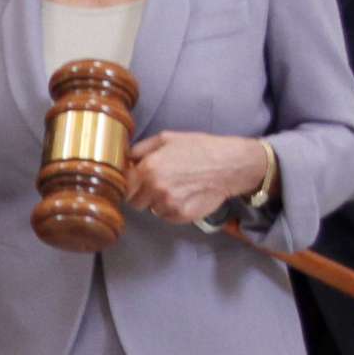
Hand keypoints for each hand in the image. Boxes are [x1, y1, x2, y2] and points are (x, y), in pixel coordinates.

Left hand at [127, 132, 269, 226]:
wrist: (229, 164)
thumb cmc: (199, 148)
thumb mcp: (166, 138)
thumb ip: (140, 149)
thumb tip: (124, 160)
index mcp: (148, 168)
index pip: (124, 186)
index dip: (129, 184)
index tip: (135, 181)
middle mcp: (155, 188)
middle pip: (135, 201)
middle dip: (142, 194)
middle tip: (159, 183)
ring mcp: (168, 204)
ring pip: (151, 209)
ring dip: (158, 202)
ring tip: (176, 187)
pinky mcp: (181, 216)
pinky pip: (167, 216)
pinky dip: (172, 209)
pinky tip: (185, 196)